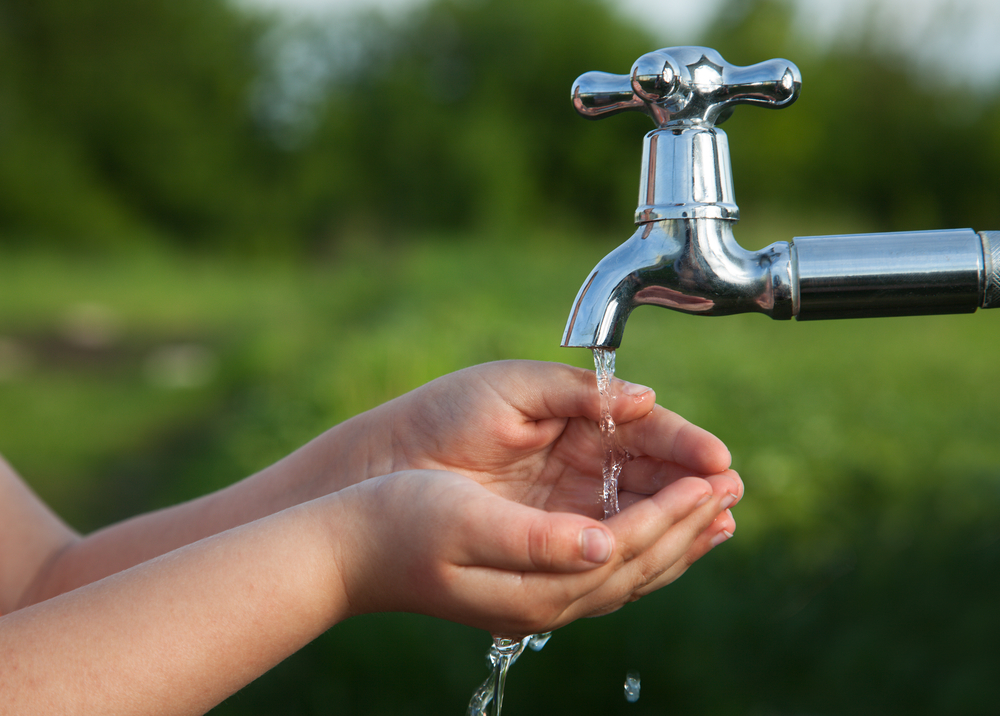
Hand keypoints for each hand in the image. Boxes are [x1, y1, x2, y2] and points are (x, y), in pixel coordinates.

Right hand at [333, 467, 739, 635]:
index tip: (713, 480)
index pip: (627, 547)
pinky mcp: (529, 581)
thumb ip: (539, 541)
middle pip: (639, 564)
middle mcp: (547, 599)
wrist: (349, 549)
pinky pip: (604, 566)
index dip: (673, 512)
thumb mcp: (466, 522)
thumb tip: (604, 547)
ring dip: (676, 538)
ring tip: (717, 513)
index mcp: (536, 583)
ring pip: (628, 570)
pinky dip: (641, 545)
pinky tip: (654, 529)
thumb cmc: (399, 523)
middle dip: (689, 524)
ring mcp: (538, 595)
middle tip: (734, 488)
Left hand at [357, 360, 738, 520]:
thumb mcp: (514, 389)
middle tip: (730, 493)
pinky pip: (607, 546)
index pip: (646, 434)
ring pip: (638, 514)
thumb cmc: (448, 414)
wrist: (391, 462)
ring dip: (680, 519)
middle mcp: (583, 463)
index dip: (683, 446)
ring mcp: (570, 503)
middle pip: (653, 477)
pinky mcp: (553, 539)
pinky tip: (675, 547)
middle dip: (694, 486)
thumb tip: (645, 399)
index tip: (717, 460)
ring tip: (720, 521)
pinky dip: (642, 547)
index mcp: (579, 419)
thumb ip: (578, 393)